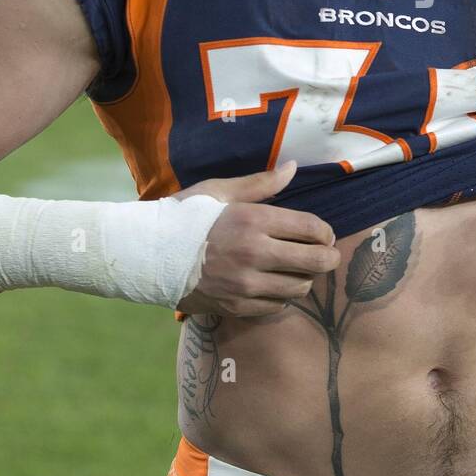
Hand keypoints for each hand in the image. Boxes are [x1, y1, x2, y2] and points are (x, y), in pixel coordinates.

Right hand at [175, 160, 340, 315]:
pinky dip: (282, 297)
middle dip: (329, 258)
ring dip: (305, 278)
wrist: (146, 255)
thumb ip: (260, 183)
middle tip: (327, 255)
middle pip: (315, 261)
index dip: (326, 232)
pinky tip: (273, 284)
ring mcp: (245, 284)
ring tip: (298, 270)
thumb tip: (293, 168)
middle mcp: (254, 254)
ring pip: (299, 288)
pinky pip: (277, 306)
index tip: (325, 234)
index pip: (311, 229)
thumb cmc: (183, 217)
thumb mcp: (219, 192)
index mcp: (252, 220)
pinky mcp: (236, 307)